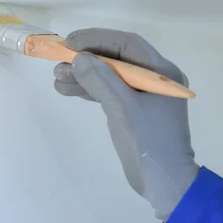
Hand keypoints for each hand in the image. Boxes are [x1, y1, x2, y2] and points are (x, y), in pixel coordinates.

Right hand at [53, 28, 199, 221]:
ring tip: (57, 77)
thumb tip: (79, 58)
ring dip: (84, 75)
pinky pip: (109, 92)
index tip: (71, 42)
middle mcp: (155, 78)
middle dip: (88, 58)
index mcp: (162, 72)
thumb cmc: (149, 142)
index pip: (128, 45)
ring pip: (110, 76)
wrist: (164, 183)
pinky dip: (89, 90)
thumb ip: (101, 80)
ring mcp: (143, 95)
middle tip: (60, 60)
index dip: (98, 39)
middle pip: (117, 59)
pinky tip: (66, 89)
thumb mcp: (123, 108)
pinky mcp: (133, 110)